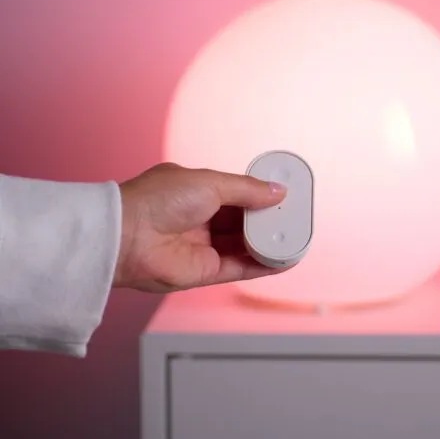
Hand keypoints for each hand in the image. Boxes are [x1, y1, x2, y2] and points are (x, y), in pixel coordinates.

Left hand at [114, 162, 287, 291]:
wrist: (127, 237)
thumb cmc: (157, 200)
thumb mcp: (210, 182)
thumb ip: (247, 190)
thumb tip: (278, 192)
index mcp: (197, 193)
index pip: (237, 195)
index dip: (260, 196)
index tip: (284, 197)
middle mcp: (200, 220)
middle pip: (244, 222)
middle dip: (268, 221)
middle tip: (294, 218)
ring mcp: (204, 247)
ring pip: (245, 246)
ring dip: (270, 243)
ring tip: (296, 239)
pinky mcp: (206, 272)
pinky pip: (241, 268)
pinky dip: (264, 265)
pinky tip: (286, 260)